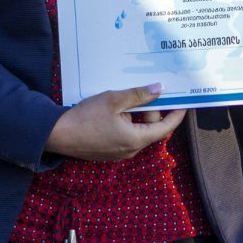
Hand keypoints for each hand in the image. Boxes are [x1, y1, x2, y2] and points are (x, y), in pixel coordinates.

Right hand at [46, 84, 186, 161]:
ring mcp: (119, 153)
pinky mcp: (109, 151)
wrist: (57, 134)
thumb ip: (139, 95)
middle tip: (143, 91)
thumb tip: (159, 90)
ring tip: (125, 99)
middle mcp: (131, 150)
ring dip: (136, 115)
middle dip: (150, 110)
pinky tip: (115, 110)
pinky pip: (125, 135)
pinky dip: (126, 122)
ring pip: (138, 131)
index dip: (177, 115)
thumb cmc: (85, 117)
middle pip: (151, 128)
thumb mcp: (114, 100)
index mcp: (136, 139)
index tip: (185, 103)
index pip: (165, 128)